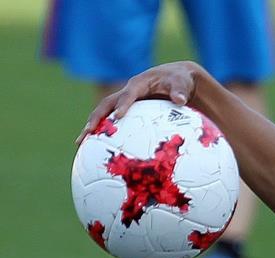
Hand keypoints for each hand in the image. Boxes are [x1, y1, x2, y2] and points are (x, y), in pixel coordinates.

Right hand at [76, 61, 202, 143]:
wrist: (175, 78)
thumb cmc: (178, 80)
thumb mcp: (181, 83)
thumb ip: (179, 91)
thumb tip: (180, 100)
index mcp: (139, 84)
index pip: (128, 94)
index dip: (123, 105)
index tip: (118, 117)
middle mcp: (127, 92)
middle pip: (106, 104)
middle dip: (96, 117)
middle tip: (87, 132)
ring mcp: (125, 102)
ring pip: (104, 114)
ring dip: (92, 127)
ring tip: (80, 143)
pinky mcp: (127, 110)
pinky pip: (112, 122)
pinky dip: (104, 132)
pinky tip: (97, 148)